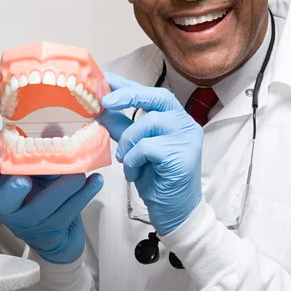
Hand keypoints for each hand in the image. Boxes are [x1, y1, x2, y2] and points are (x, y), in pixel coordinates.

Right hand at [0, 150, 102, 263]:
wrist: (59, 233)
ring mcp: (31, 221)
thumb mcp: (40, 172)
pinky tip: (95, 181)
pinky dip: (84, 194)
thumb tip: (57, 125)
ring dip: (64, 188)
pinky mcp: (52, 230)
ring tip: (80, 174)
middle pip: (8, 201)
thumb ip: (43, 152)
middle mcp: (12, 207)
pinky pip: (68, 211)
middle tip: (24, 180)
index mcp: (4, 188)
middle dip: (15, 190)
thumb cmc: (44, 194)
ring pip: (44, 207)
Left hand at [100, 72, 202, 235]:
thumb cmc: (157, 180)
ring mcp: (187, 138)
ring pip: (148, 124)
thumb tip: (102, 109)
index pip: (152, 94)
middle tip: (104, 102)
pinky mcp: (183, 155)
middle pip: (156, 97)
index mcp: (176, 119)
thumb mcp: (135, 149)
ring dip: (128, 143)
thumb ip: (123, 128)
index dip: (128, 85)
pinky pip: (147, 147)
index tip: (106, 79)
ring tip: (125, 160)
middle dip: (127, 96)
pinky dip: (133, 160)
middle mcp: (186, 124)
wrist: (175, 212)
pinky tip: (135, 173)